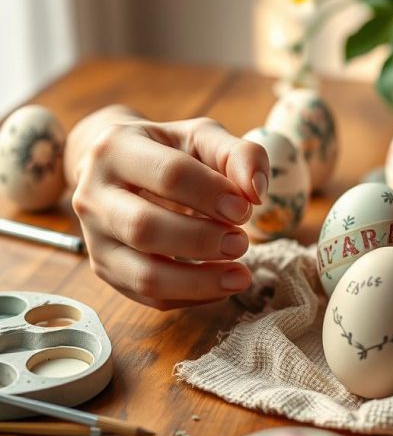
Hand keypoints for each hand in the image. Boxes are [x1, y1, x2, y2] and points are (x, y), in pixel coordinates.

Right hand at [65, 107, 269, 308]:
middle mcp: (92, 195)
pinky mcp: (105, 268)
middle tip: (241, 243)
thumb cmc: (168, 150)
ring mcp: (94, 237)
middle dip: (201, 241)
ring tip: (240, 276)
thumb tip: (256, 192)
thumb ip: (238, 155)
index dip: (212, 194)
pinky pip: (148, 297)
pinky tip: (221, 287)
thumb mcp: (202, 138)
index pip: (169, 175)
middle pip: (145, 229)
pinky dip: (191, 298)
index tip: (245, 209)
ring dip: (198, 282)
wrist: (121, 168)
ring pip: (143, 275)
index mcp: (115, 148)